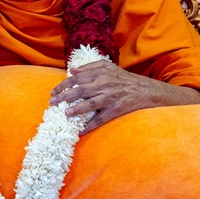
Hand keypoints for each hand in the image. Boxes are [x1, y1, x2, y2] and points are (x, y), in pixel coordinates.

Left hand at [50, 59, 199, 132]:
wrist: (147, 91)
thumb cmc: (125, 79)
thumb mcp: (109, 67)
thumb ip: (90, 67)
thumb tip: (72, 71)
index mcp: (101, 73)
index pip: (77, 78)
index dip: (63, 85)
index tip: (53, 92)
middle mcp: (105, 84)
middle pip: (80, 90)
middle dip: (64, 96)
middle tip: (52, 103)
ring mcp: (111, 98)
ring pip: (90, 104)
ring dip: (76, 109)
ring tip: (65, 114)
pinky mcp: (116, 110)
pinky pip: (100, 119)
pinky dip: (90, 125)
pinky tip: (80, 130)